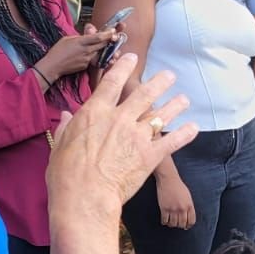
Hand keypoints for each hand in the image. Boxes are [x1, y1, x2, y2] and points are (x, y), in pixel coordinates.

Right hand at [40, 28, 112, 78]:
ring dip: (104, 49)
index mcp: (81, 42)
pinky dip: (96, 56)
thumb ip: (80, 37)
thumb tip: (88, 35)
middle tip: (115, 37)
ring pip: (100, 53)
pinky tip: (92, 54)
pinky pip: (94, 60)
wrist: (53, 66)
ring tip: (106, 45)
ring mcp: (87, 60)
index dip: (108, 34)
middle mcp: (86, 51)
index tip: (113, 30)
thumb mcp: (67, 39)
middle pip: (103, 45)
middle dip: (110, 41)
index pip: (98, 37)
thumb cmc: (57, 51)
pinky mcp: (86, 66)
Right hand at [46, 52, 196, 217]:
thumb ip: (67, 126)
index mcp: (96, 112)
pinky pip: (172, 141)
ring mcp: (137, 136)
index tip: (133, 58)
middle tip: (169, 76)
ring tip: (184, 98)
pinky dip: (185, 133)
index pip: (112, 82)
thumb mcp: (60, 144)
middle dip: (159, 82)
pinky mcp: (150, 155)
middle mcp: (119, 119)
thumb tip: (69, 115)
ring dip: (175, 104)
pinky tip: (193, 127)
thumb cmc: (66, 172)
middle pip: (144, 93)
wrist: (85, 195)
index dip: (124, 68)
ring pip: (161, 114)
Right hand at [157, 172, 196, 229]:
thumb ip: (188, 206)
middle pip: (182, 224)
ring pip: (173, 224)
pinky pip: (165, 221)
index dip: (188, 225)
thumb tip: (187, 217)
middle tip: (176, 223)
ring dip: (171, 224)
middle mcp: (182, 209)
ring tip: (170, 222)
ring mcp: (173, 209)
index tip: (185, 226)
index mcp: (189, 205)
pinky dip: (164, 222)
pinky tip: (164, 220)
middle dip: (179, 225)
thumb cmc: (178, 186)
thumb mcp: (188, 196)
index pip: (191, 221)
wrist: (168, 179)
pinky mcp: (164, 208)